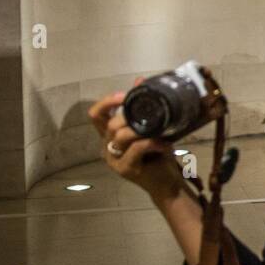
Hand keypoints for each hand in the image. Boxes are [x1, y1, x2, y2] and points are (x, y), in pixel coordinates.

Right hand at [87, 77, 182, 199]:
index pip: (96, 115)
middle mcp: (107, 147)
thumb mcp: (152, 129)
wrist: (168, 183)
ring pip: (120, 135)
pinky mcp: (125, 169)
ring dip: (143, 129)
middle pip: (110, 124)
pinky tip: (165, 144)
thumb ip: (143, 109)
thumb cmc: (158, 155)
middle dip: (131, 116)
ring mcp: (114, 160)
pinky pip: (136, 148)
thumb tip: (140, 80)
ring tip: (160, 131)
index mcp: (110, 136)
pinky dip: (152, 142)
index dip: (106, 102)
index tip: (123, 94)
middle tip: (154, 114)